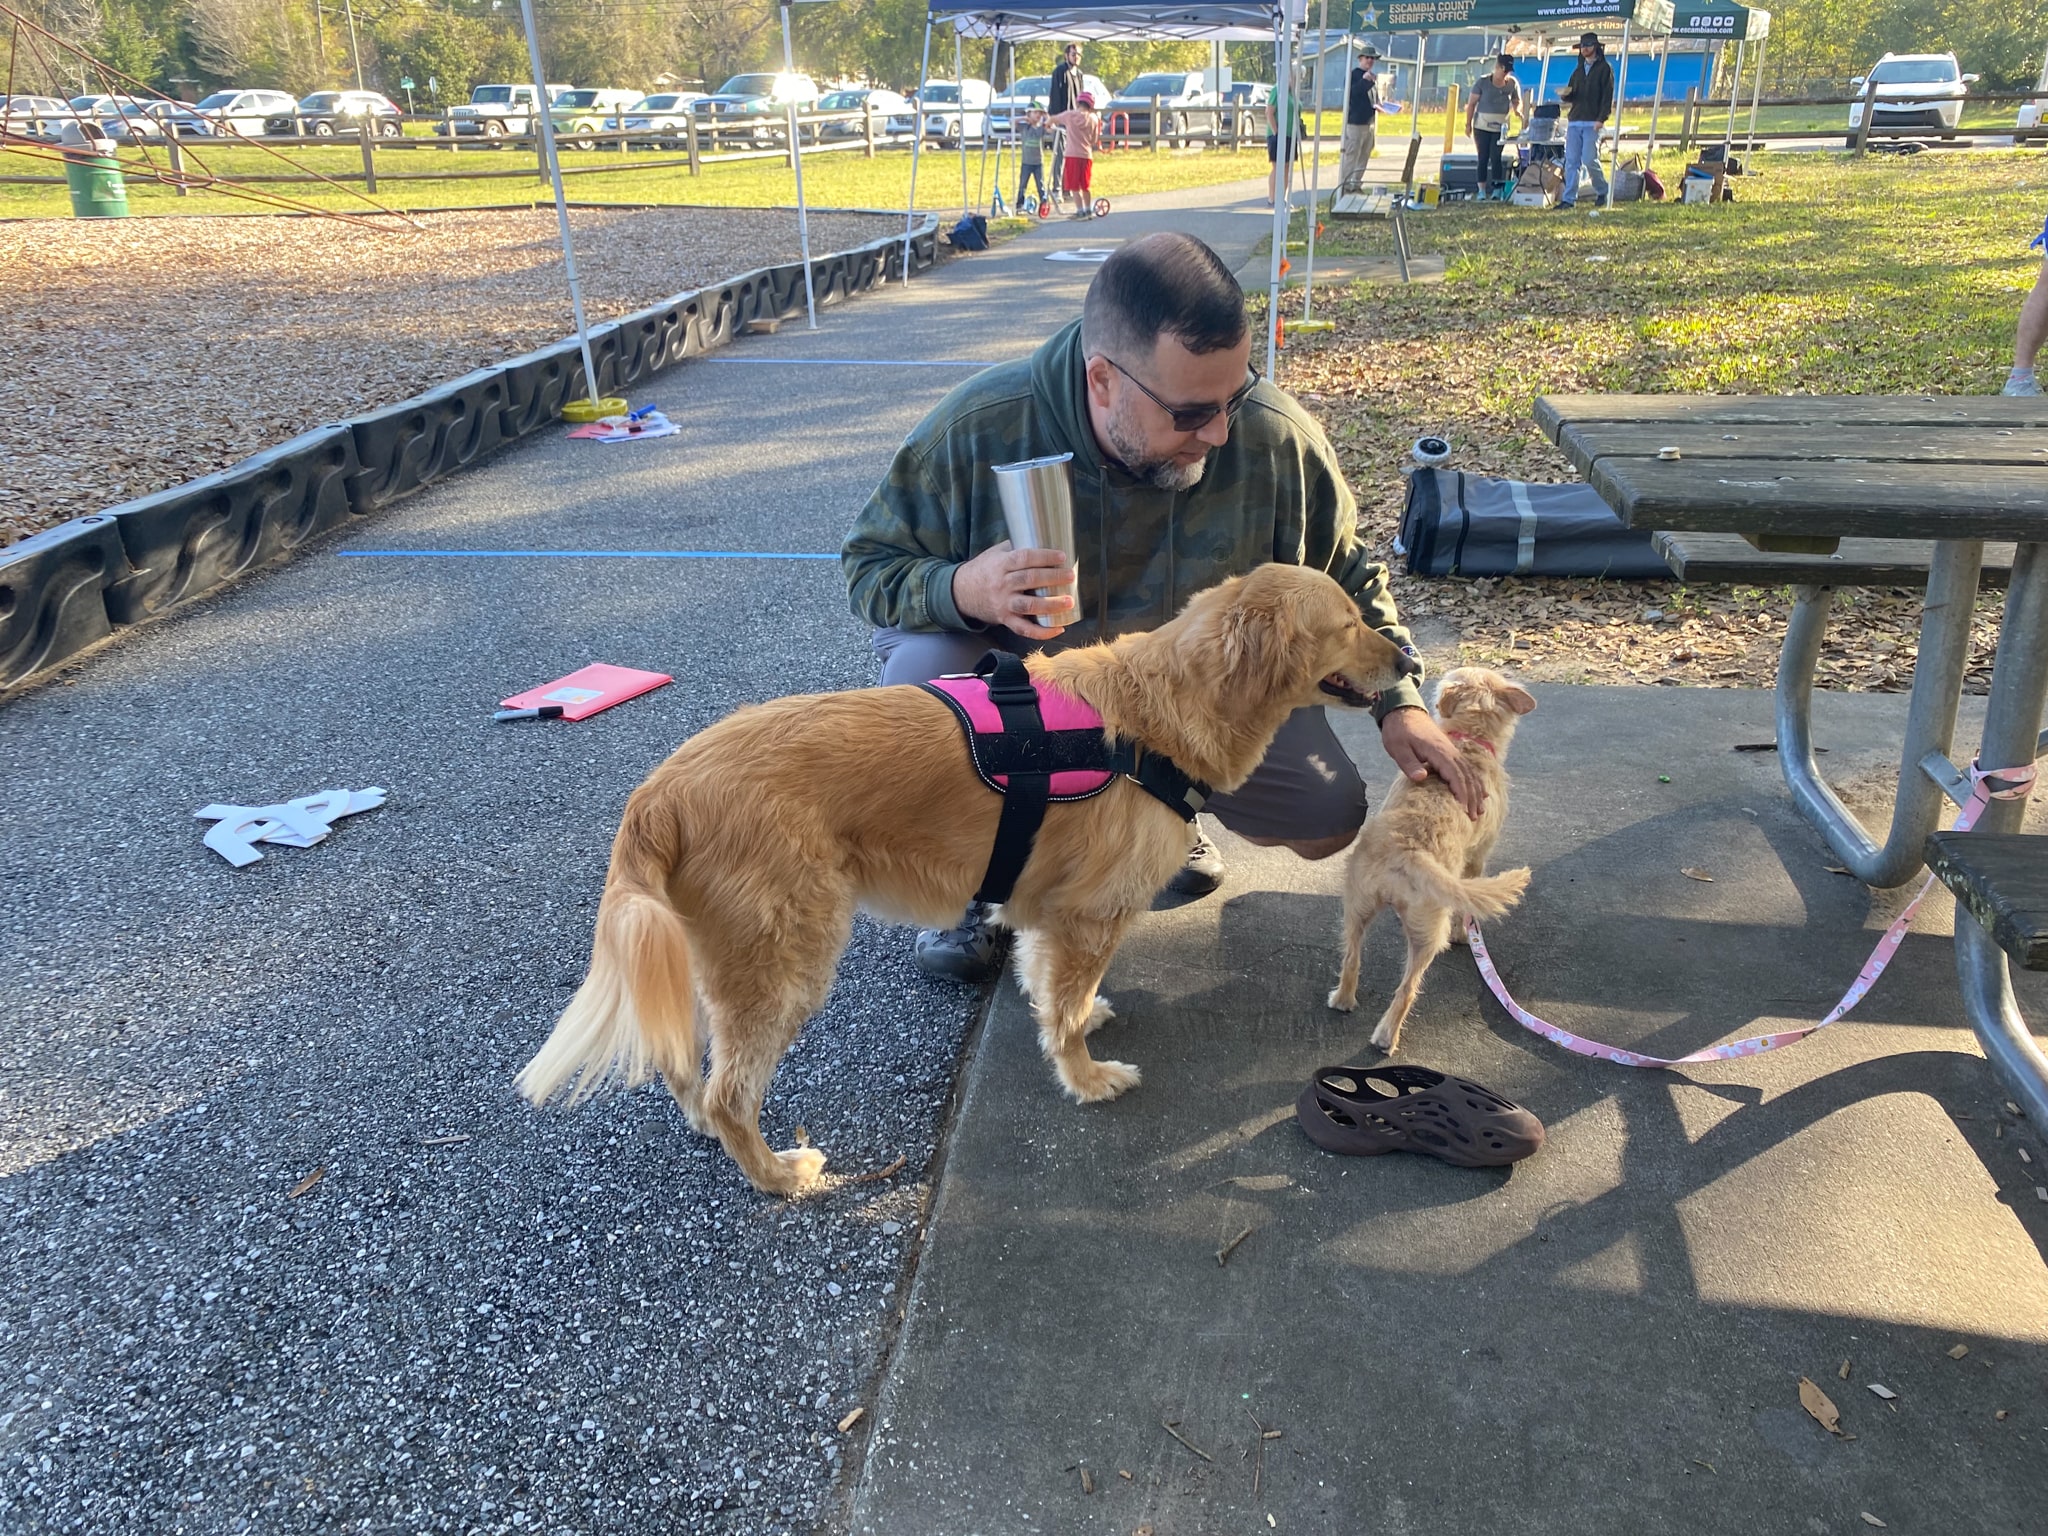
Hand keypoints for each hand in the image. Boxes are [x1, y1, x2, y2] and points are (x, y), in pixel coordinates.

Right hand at [951, 540, 1078, 637]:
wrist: (960, 593)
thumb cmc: (983, 570)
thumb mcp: (994, 553)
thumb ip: (1015, 547)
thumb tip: (1042, 538)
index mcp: (1000, 564)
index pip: (1024, 558)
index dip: (1044, 557)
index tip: (1061, 557)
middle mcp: (1002, 584)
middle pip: (1030, 580)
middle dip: (1053, 578)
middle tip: (1070, 576)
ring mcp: (1004, 604)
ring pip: (1029, 606)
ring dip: (1051, 605)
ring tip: (1069, 602)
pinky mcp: (1005, 619)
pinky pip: (1024, 629)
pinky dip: (1042, 632)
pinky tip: (1058, 629)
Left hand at [1379, 706, 1485, 820]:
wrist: (1403, 711)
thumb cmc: (1398, 731)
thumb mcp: (1398, 748)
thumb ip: (1409, 763)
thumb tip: (1421, 777)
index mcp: (1438, 751)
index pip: (1454, 774)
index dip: (1461, 791)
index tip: (1464, 808)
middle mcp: (1449, 751)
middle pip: (1466, 776)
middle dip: (1472, 797)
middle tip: (1474, 817)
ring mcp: (1452, 751)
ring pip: (1470, 773)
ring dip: (1476, 791)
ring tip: (1480, 811)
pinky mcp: (1450, 752)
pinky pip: (1467, 768)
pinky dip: (1475, 782)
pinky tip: (1480, 793)